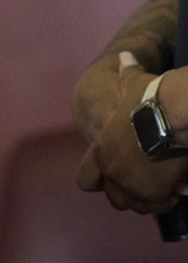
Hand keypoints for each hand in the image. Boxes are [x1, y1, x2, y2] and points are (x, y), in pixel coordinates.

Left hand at [76, 52, 186, 213]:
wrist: (173, 114)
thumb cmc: (151, 97)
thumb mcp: (135, 85)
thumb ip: (127, 75)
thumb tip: (125, 55)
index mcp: (100, 150)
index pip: (85, 180)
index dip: (98, 181)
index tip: (114, 177)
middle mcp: (110, 171)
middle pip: (114, 198)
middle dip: (129, 193)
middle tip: (148, 183)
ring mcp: (129, 185)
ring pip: (136, 205)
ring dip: (149, 199)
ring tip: (165, 187)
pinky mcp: (152, 194)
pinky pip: (159, 207)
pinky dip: (168, 201)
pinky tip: (179, 189)